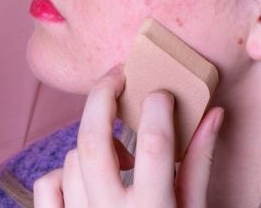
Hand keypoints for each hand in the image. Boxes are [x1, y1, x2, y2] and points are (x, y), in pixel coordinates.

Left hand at [33, 65, 223, 206]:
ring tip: (119, 152)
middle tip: (116, 75)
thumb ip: (200, 164)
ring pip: (72, 160)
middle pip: (94, 142)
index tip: (161, 92)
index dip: (159, 107)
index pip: (156, 145)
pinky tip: (86, 178)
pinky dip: (62, 172)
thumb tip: (213, 112)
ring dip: (93, 144)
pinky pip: (47, 186)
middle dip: (102, 98)